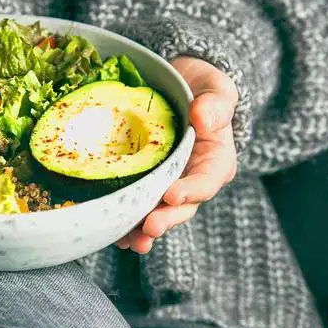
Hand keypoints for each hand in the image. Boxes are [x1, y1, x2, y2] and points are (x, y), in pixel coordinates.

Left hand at [116, 56, 238, 253]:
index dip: (191, 191)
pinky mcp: (145, 182)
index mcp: (215, 159)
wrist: (177, 85)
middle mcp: (191, 177)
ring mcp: (167, 183)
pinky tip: (111, 231)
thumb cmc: (201, 87)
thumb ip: (215, 104)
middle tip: (149, 227)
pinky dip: (125, 219)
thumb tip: (203, 118)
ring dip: (143, 230)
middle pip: (182, 206)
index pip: (207, 180)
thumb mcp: (215, 88)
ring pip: (158, 212)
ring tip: (129, 242)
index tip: (172, 196)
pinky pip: (137, 204)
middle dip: (165, 219)